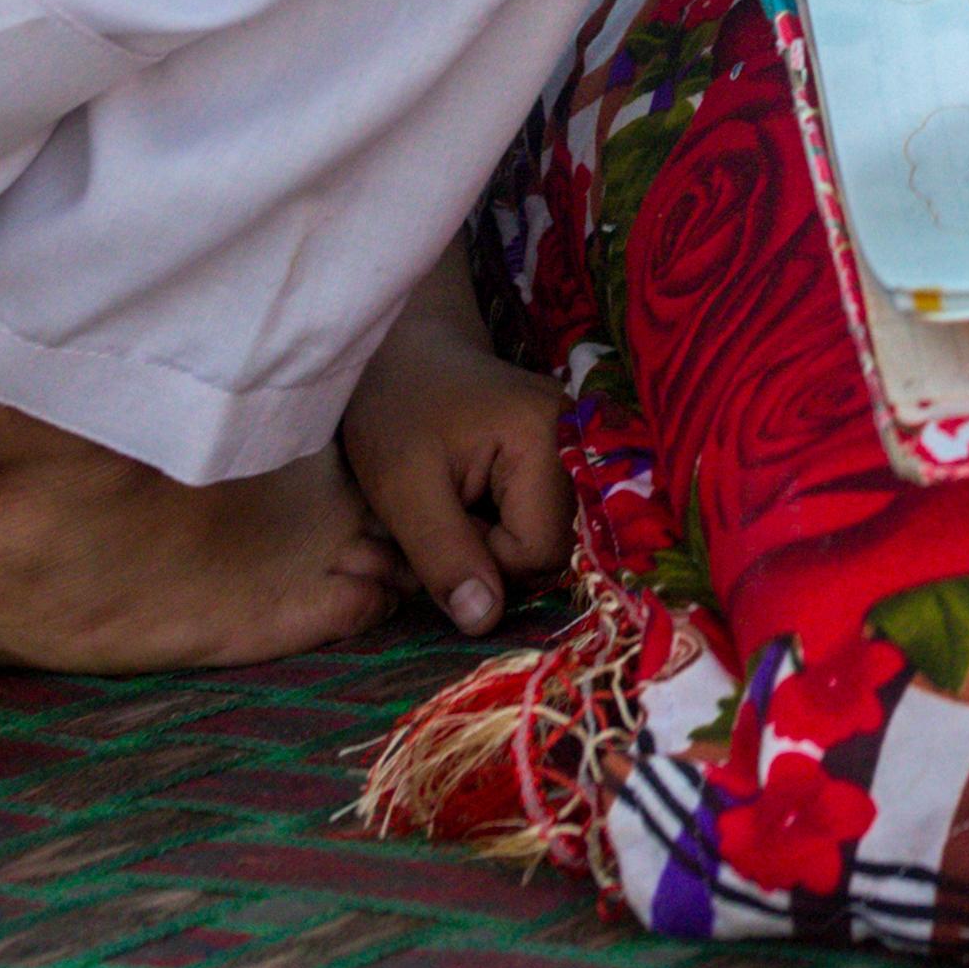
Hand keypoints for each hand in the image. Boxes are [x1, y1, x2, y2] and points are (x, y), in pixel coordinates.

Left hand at [337, 251, 572, 638]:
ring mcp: (570, 443)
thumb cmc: (393, 404)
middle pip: (548, 547)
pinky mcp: (554, 451)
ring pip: (541, 537)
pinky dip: (493, 526)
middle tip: (432, 525)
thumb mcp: (402, 487)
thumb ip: (444, 556)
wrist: (397, 344)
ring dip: (487, 544)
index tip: (435, 528)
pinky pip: (535, 516)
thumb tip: (484, 622)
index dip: (483, 562)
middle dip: (485, 556)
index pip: (537, 551)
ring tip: (442, 511)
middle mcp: (575, 439)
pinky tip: (461, 503)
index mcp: (544, 438)